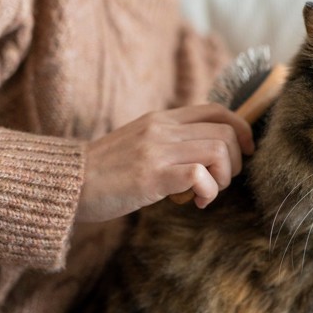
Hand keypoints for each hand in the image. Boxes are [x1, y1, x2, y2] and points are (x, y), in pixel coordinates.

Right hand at [76, 104, 253, 221]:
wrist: (67, 183)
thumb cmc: (107, 170)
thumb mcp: (142, 142)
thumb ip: (173, 141)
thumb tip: (209, 153)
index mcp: (163, 119)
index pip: (218, 110)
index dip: (242, 130)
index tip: (244, 152)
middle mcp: (163, 129)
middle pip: (227, 132)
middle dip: (236, 161)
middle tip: (220, 181)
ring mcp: (157, 150)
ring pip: (219, 150)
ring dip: (223, 178)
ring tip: (207, 193)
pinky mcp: (151, 175)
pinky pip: (200, 175)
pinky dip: (208, 192)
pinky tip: (196, 202)